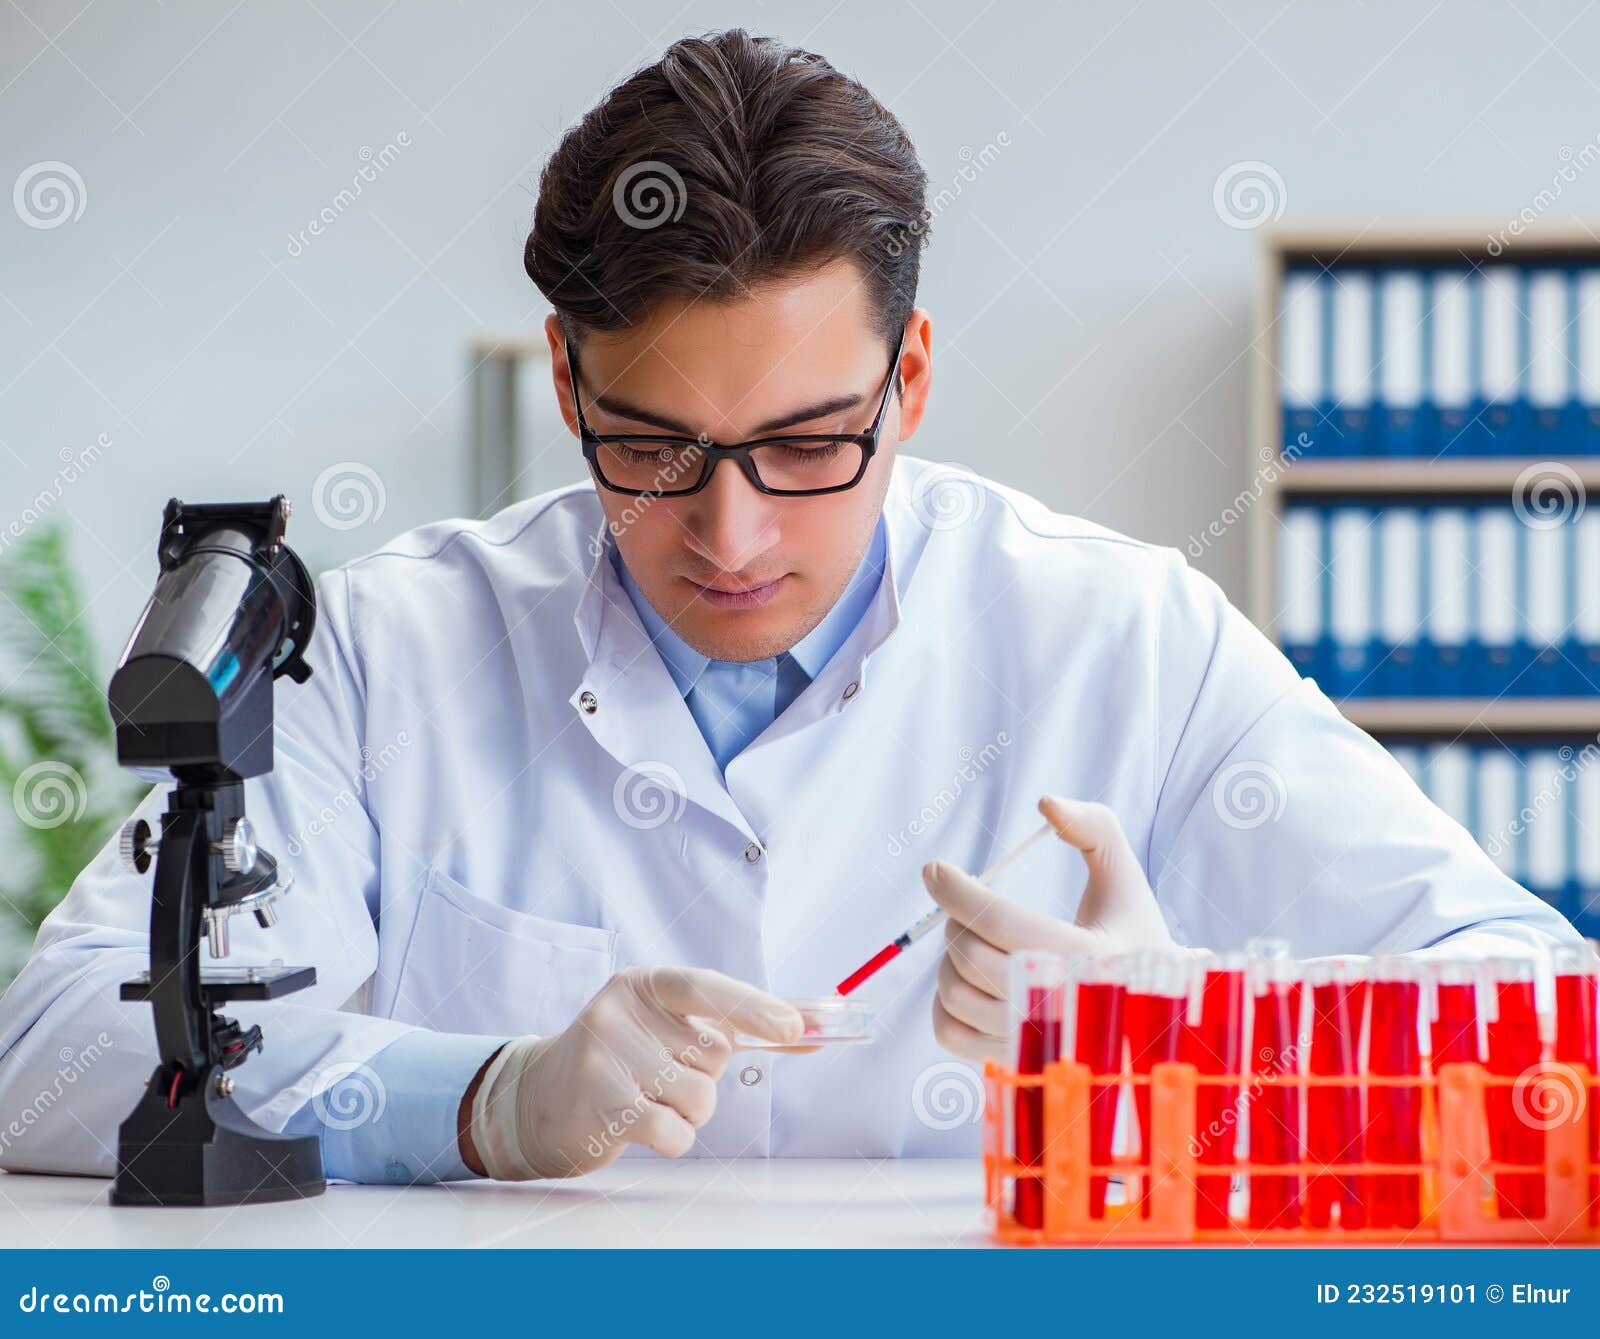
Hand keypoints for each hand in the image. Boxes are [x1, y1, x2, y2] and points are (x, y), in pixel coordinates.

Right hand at [463, 966, 802, 1178]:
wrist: (540, 1100)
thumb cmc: (625, 1060)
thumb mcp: (667, 1027)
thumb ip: (737, 1025)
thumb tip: (812, 1029)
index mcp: (643, 985)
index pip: (706, 988)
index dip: (754, 1007)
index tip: (795, 1027)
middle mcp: (619, 1012)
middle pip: (710, 1054)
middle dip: (704, 1076)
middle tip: (662, 1075)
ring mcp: (604, 1058)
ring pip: (698, 1097)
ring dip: (689, 1112)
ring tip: (650, 1100)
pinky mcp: (599, 1106)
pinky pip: (674, 1131)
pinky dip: (674, 1138)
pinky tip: (642, 1126)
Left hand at [924, 794, 1184, 1060]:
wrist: (1147, 1015)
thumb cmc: (1127, 937)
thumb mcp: (1125, 878)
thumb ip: (1094, 827)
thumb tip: (1045, 803)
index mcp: (1092, 959)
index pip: (1002, 923)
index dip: (958, 891)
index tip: (935, 870)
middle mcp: (1062, 1008)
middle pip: (970, 956)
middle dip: (957, 919)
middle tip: (967, 907)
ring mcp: (1034, 1043)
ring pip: (953, 993)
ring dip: (950, 957)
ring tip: (973, 940)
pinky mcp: (1011, 1062)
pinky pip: (947, 1033)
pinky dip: (943, 1002)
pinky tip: (967, 978)